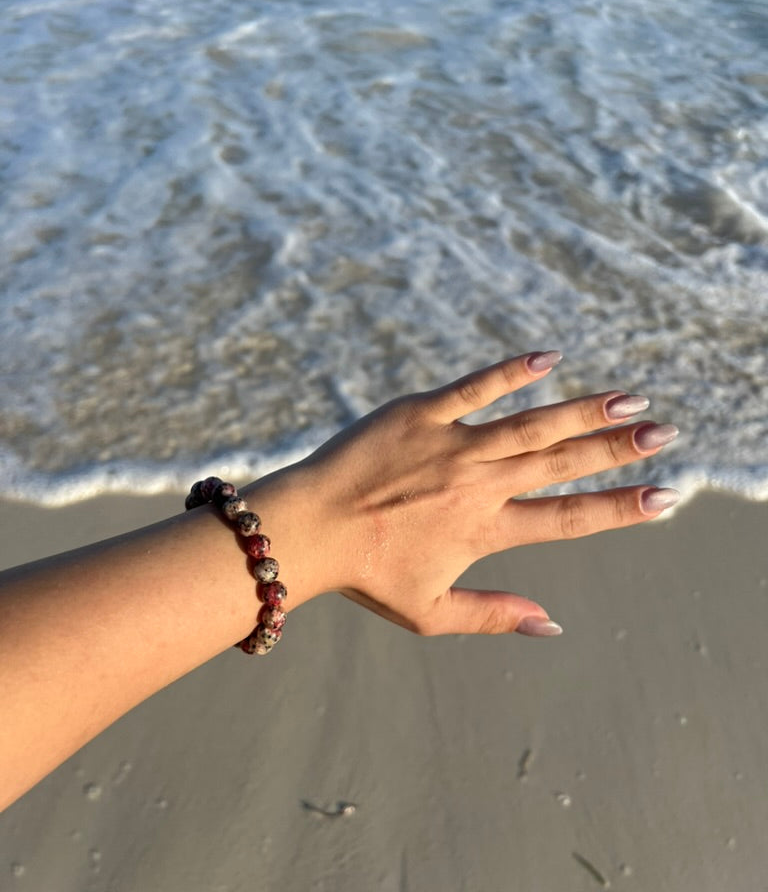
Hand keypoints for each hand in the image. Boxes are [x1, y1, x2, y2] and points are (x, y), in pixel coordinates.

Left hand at [247, 352, 678, 637]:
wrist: (306, 529)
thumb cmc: (365, 574)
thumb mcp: (431, 614)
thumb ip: (494, 615)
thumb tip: (554, 626)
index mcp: (485, 530)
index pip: (569, 518)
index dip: (621, 508)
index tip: (664, 496)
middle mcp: (479, 484)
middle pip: (563, 463)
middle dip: (618, 449)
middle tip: (663, 433)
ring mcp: (451, 444)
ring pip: (531, 422)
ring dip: (583, 410)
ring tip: (628, 399)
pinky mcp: (419, 413)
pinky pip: (474, 387)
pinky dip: (511, 372)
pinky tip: (549, 357)